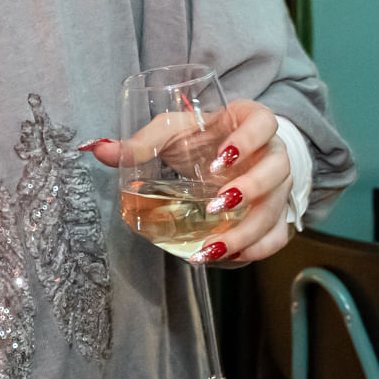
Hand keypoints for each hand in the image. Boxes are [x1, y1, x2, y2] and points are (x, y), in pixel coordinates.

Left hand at [90, 99, 295, 264]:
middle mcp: (272, 153)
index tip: (220, 160)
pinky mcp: (277, 213)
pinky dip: (257, 249)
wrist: (226, 153)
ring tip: (212, 248)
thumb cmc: (200, 137)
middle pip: (278, 170)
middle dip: (250, 190)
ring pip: (276, 209)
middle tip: (214, 206)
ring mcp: (279, 186)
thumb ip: (141, 141)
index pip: (264, 122)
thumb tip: (99, 149)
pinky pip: (277, 235)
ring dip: (248, 231)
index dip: (248, 140)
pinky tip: (229, 257)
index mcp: (251, 121)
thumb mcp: (172, 131)